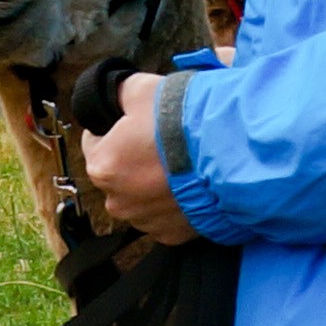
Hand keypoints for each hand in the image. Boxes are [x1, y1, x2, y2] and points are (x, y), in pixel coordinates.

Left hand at [78, 71, 195, 246]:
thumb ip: (118, 93)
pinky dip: (174, 203)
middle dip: (134, 158)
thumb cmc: (182, 122)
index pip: (94, 141)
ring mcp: (146, 222)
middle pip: (118, 172)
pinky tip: (191, 183)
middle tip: (163, 141)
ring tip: (181, 163)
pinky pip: (165, 216)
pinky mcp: (172, 235)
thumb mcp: (141, 89)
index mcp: (102, 166)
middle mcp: (117, 201)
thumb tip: (112, 94)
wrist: (230, 156)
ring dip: (153, 183)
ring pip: (141, 197)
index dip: (114, 127)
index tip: (136, 122)